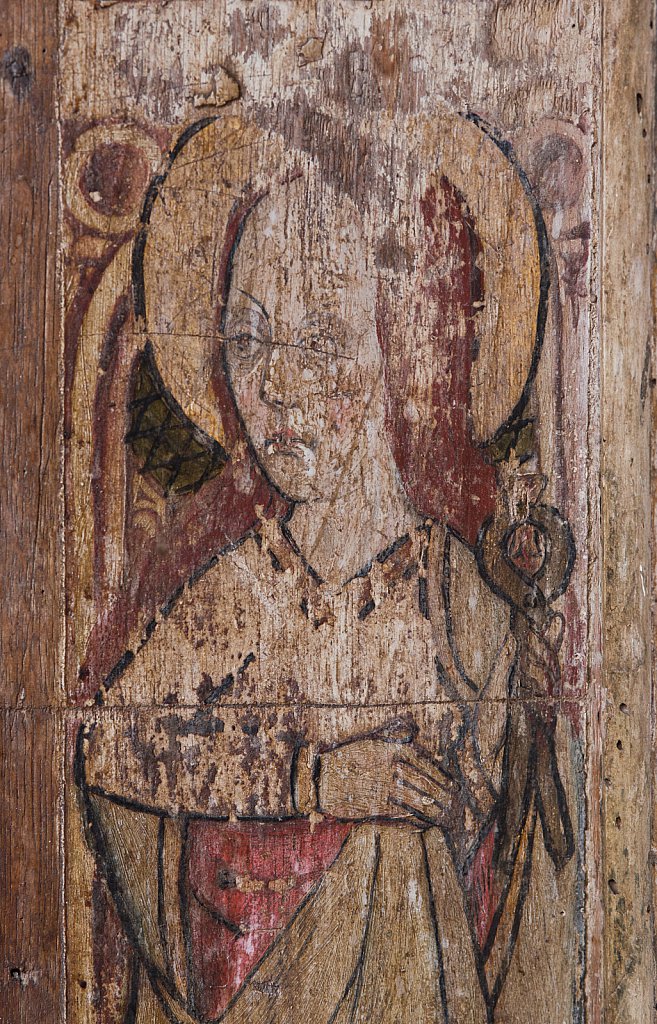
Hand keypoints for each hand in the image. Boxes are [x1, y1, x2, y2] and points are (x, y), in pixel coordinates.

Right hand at [315, 718, 458, 826]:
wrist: (322, 778)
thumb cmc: (346, 757)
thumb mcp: (370, 739)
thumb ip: (393, 733)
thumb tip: (411, 728)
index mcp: (394, 750)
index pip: (428, 766)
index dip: (443, 778)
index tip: (454, 787)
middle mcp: (394, 768)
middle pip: (427, 784)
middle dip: (445, 796)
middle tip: (457, 805)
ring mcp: (387, 788)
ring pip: (419, 801)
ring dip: (436, 810)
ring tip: (447, 816)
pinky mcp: (379, 806)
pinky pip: (405, 814)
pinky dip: (418, 819)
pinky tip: (426, 823)